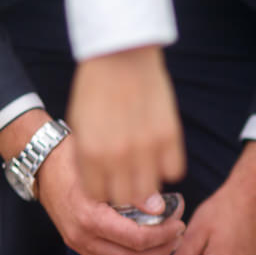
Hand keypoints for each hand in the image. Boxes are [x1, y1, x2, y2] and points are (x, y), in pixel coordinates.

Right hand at [36, 137, 184, 254]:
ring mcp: (77, 243)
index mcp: (89, 218)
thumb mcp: (105, 167)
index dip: (163, 234)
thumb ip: (133, 191)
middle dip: (160, 250)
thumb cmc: (73, 158)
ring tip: (166, 244)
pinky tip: (144, 249)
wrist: (42, 163)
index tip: (178, 222)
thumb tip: (160, 208)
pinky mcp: (77, 244)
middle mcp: (81, 236)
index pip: (136, 239)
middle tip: (178, 235)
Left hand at [66, 45, 185, 207]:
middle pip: (126, 198)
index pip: (99, 195)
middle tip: (128, 177)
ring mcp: (146, 147)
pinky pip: (174, 170)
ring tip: (145, 166)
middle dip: (126, 191)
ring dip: (148, 183)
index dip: (104, 189)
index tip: (108, 181)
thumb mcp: (81, 127)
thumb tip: (103, 187)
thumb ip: (89, 160)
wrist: (119, 57)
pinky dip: (168, 167)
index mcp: (91, 153)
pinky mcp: (169, 136)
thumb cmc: (95, 89)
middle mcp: (118, 156)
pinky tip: (160, 153)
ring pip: (151, 190)